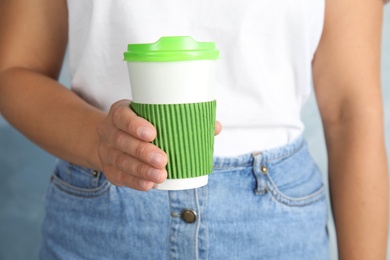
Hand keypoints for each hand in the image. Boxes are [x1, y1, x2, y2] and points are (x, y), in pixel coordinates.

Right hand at [97, 99, 221, 190]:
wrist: (114, 139)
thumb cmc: (145, 125)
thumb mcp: (155, 117)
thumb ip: (184, 120)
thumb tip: (214, 126)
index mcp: (120, 113)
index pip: (122, 117)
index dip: (135, 125)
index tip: (153, 133)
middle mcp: (109, 131)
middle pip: (122, 141)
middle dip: (142, 152)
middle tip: (163, 160)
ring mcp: (107, 152)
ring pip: (121, 161)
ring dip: (141, 170)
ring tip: (161, 176)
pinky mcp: (110, 170)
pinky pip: (120, 177)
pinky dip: (135, 182)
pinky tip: (149, 185)